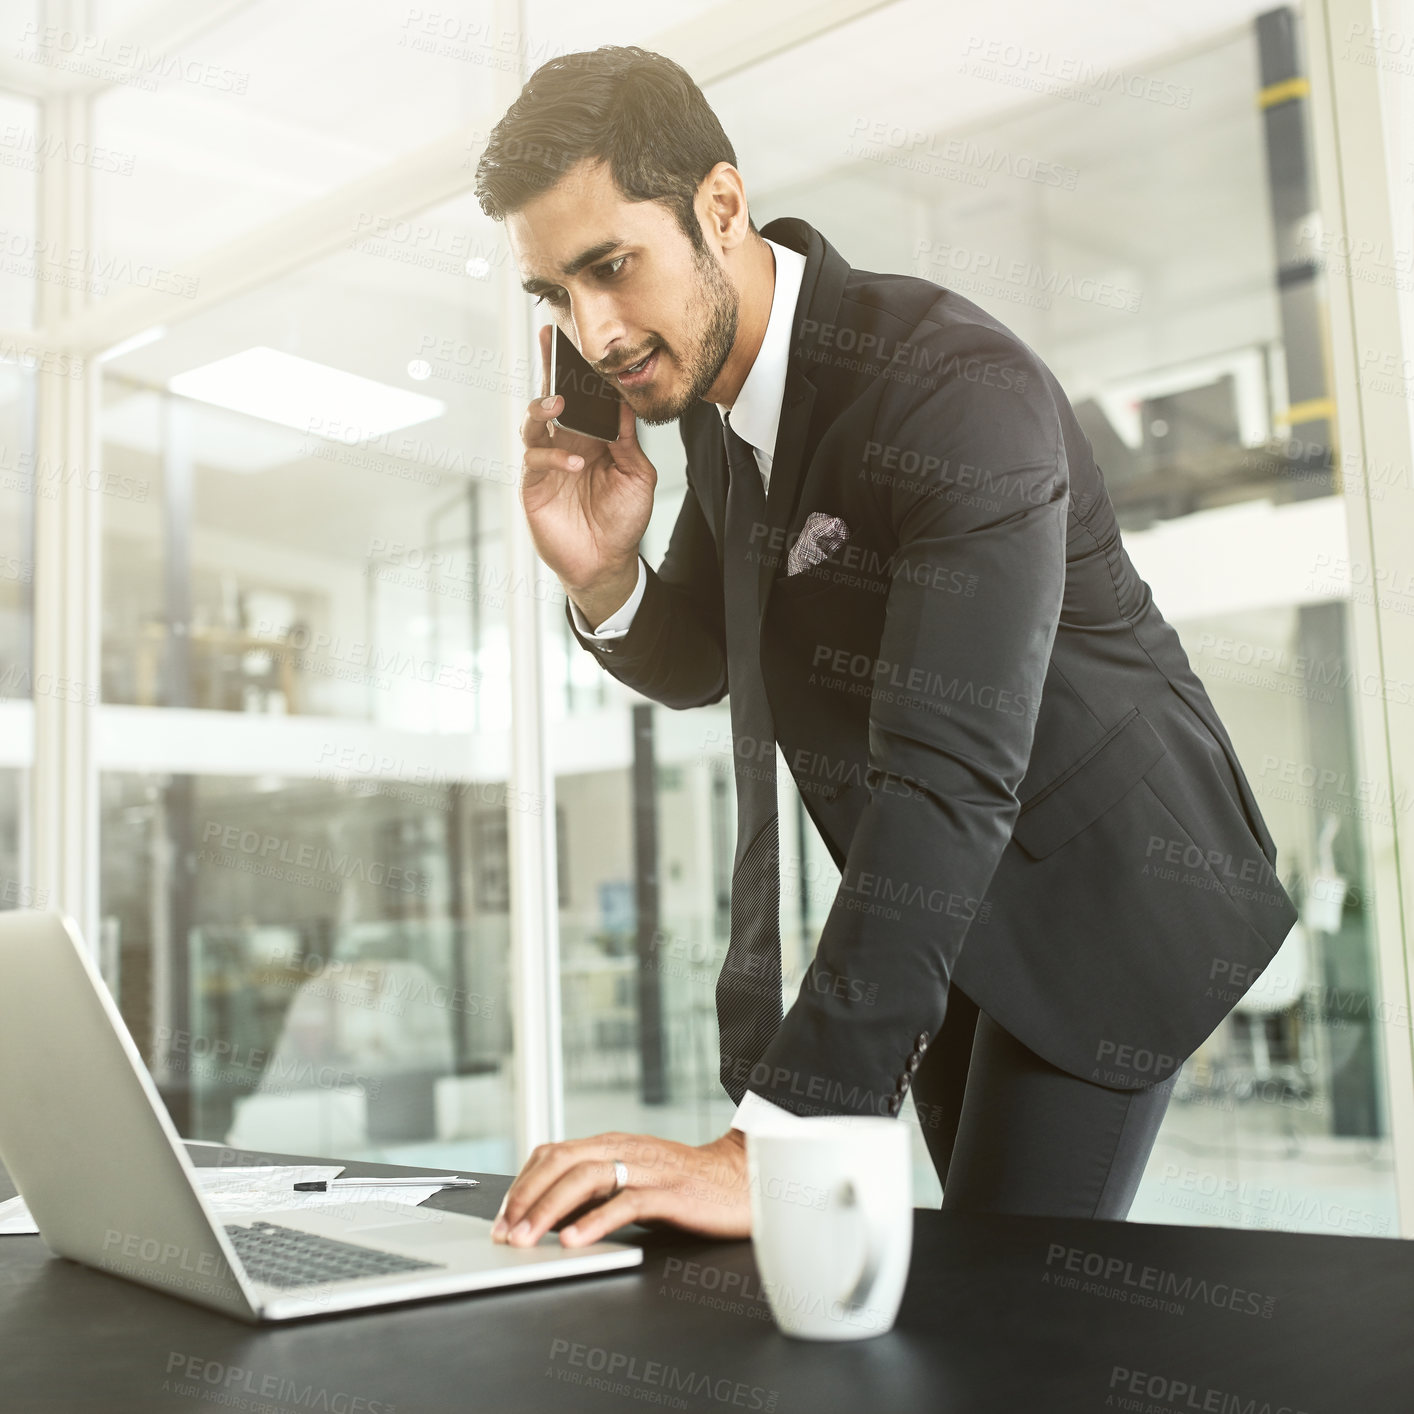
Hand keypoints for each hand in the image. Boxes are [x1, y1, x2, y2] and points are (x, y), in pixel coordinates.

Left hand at [490, 1128, 750, 1248]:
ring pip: (585, 1178)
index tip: (501, 1218)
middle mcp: (625, 1148)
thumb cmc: (684, 1186)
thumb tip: (546, 1213)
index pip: (551, 1154)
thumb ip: (594, 1189)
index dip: (521, 1185)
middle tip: (504, 1233)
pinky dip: (594, 1221)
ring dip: (548, 1210)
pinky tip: (574, 1240)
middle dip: (525, 1198)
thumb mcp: (632, 1180)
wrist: (743, 1181)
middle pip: (560, 1162)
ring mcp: (648, 1168)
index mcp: (611, 1143)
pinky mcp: (670, 1192)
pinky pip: (626, 1203)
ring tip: (527, 1240)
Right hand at [519, 323, 657, 596]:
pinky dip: (554, 457)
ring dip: (544, 408)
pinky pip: (535, 459)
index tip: (575, 340)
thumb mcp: (638, 477)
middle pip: (552, 397)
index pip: (582, 397)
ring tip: (559, 405)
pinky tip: (574, 464)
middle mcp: (566, 444)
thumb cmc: (623, 520)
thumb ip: (628, 441)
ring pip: (534, 423)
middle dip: (549, 368)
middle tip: (549, 342)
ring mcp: (547, 463)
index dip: (577, 370)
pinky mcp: (534, 484)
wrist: (607, 562)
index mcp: (592, 437)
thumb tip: (623, 404)